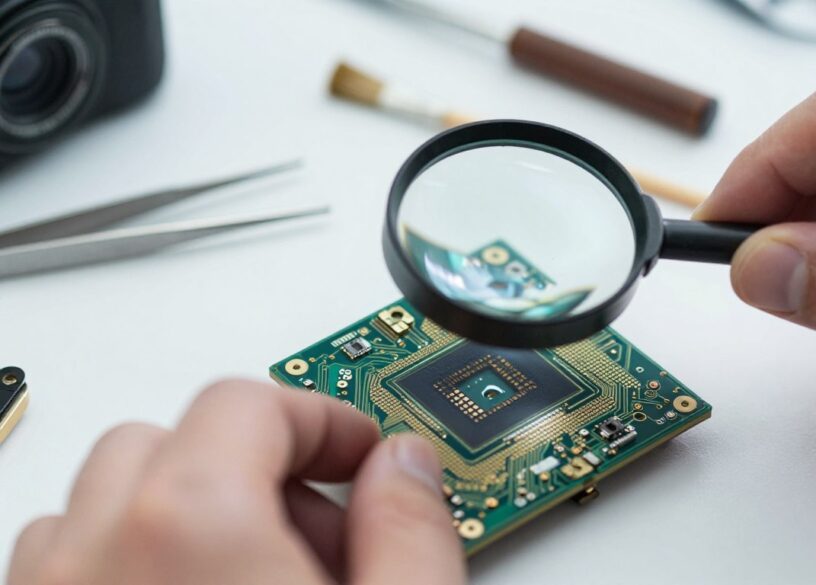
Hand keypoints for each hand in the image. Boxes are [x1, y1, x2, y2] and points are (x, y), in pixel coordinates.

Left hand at [7, 380, 465, 584]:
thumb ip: (413, 530)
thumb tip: (406, 465)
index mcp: (188, 533)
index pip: (249, 402)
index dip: (323, 419)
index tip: (361, 455)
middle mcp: (89, 564)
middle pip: (165, 442)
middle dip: (252, 470)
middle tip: (322, 535)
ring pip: (95, 507)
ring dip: (178, 521)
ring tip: (256, 579)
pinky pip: (56, 572)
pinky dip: (121, 570)